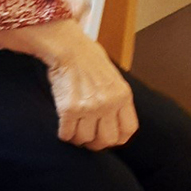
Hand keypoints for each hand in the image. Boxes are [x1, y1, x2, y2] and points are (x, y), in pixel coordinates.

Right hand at [47, 31, 138, 150]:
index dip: (117, 139)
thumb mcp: (112, 76)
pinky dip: (64, 134)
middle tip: (87, 139)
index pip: (127, 130)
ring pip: (85, 138)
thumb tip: (113, 115)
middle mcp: (108, 104)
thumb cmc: (86, 56)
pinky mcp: (69, 108)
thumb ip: (115, 95)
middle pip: (106, 139)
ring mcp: (89, 107)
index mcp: (122, 95)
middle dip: (96, 143)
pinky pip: (67, 132)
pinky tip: (63, 129)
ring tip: (73, 132)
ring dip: (78, 139)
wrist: (67, 47)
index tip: (107, 138)